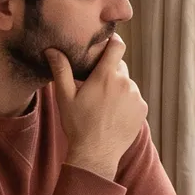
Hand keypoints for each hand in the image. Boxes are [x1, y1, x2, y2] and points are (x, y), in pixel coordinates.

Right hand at [52, 35, 147, 180]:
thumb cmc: (78, 125)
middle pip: (119, 67)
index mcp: (106, 76)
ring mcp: (136, 96)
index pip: (117, 46)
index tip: (107, 42)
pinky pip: (134, 98)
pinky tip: (113, 114)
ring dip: (118, 88)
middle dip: (109, 72)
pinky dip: (126, 102)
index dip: (113, 41)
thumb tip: (52, 50)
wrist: (96, 154)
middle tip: (95, 86)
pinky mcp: (143, 109)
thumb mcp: (65, 97)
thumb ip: (61, 70)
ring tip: (103, 105)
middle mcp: (125, 83)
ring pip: (127, 84)